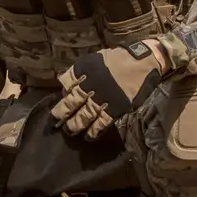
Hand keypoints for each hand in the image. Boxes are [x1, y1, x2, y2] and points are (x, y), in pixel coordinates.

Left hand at [52, 41, 166, 139]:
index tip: (60, 102)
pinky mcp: (116, 107)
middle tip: (54, 123)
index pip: (66, 84)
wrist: (142, 61)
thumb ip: (81, 72)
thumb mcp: (95, 59)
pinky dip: (94, 131)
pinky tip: (88, 136)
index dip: (62, 95)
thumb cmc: (117, 59)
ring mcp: (103, 97)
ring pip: (84, 115)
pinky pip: (102, 122)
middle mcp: (90, 84)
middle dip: (61, 114)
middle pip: (71, 102)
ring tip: (69, 132)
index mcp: (84, 70)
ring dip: (75, 125)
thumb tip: (67, 86)